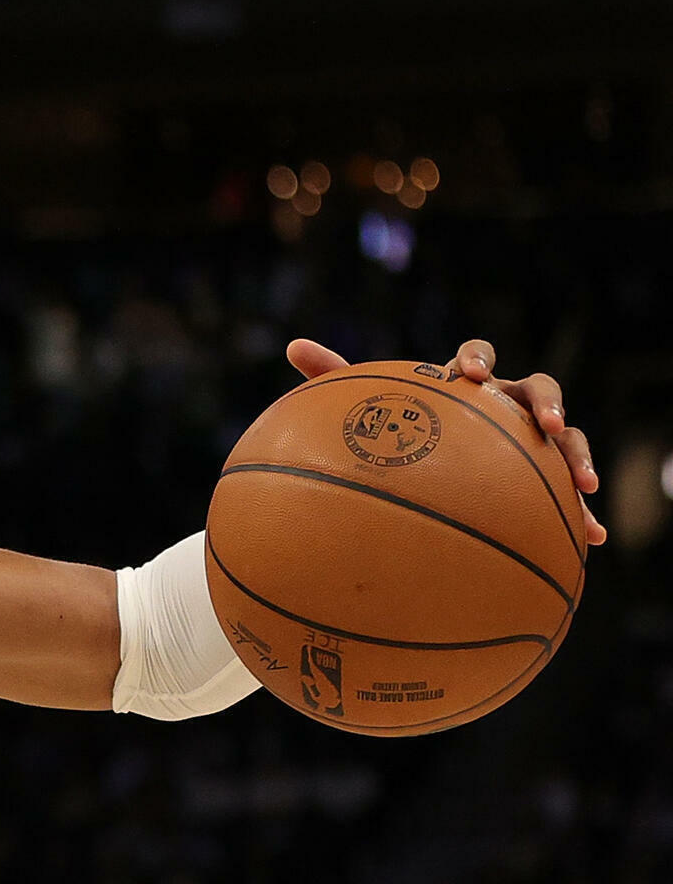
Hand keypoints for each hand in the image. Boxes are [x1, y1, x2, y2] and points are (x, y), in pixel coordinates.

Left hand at [288, 336, 604, 544]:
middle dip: (547, 404)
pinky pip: (568, 492)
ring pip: (566, 438)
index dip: (477, 360)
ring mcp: (531, 440)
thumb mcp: (369, 409)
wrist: (432, 470)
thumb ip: (335, 379)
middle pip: (539, 389)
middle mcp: (506, 405)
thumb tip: (292, 346)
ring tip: (584, 483)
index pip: (476, 358)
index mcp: (467, 383)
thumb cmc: (400, 430)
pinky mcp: (544, 477)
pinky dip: (581, 512)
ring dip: (577, 455)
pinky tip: (592, 537)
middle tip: (545, 424)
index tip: (470, 376)